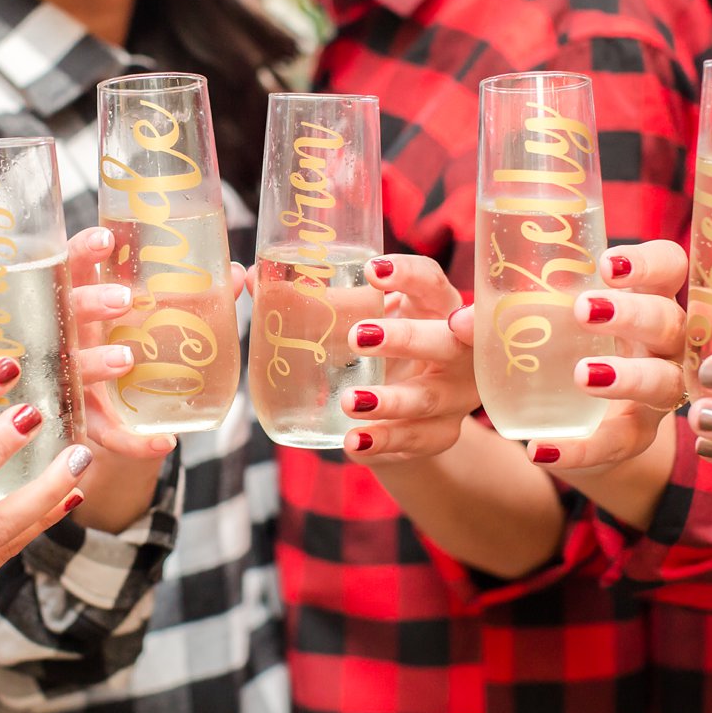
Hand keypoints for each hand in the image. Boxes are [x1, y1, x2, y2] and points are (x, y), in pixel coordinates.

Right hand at [66, 225, 175, 461]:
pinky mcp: (87, 425)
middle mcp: (70, 338)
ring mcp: (73, 382)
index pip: (73, 268)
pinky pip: (106, 434)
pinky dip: (134, 440)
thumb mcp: (149, 321)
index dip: (84, 251)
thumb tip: (235, 273)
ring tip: (127, 358)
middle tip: (124, 299)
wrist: (112, 421)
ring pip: (74, 371)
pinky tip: (164, 441)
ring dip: (97, 363)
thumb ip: (190, 297)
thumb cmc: (125, 348)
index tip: (107, 239)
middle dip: (90, 303)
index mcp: (82, 304)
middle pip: (65, 314)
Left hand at [332, 254, 473, 460]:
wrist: (413, 414)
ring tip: (347, 401)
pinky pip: (416, 440)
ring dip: (388, 400)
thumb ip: (320, 301)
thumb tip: (253, 277)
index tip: (372, 271)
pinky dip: (385, 442)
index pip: (431, 282)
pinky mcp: (441, 433)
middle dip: (406, 337)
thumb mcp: (365, 321)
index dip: (408, 274)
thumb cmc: (387, 350)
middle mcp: (458, 351)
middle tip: (357, 337)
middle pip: (447, 341)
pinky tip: (355, 441)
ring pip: (428, 398)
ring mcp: (454, 396)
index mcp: (437, 307)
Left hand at [506, 239, 688, 475]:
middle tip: (583, 310)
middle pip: (668, 321)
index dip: (649, 262)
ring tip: (582, 375)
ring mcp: (657, 391)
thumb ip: (508, 318)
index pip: (669, 268)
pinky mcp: (638, 436)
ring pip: (662, 381)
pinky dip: (581, 448)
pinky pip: (619, 443)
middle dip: (631, 313)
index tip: (607, 264)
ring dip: (626, 376)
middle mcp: (662, 344)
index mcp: (644, 300)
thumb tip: (459, 321)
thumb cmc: (568, 351)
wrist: (583, 425)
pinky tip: (543, 449)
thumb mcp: (548, 327)